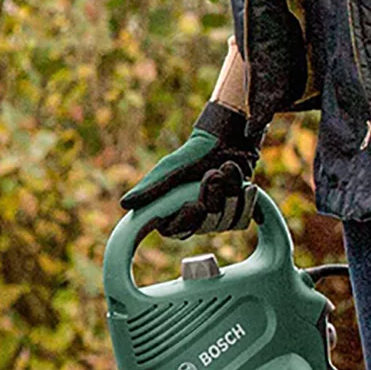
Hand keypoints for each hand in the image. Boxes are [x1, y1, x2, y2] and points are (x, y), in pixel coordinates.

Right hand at [121, 103, 260, 238]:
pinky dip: (245, 199)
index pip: (176, 230)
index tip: (195, 203)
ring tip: (227, 169)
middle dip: (212, 195)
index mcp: (173, 213)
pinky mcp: (236, 215)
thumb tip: (124, 204)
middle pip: (205, 225)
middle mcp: (194, 220)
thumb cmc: (195, 153)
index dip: (187, 219)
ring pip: (225, 221)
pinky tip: (244, 184)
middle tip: (212, 173)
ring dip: (230, 191)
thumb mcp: (170, 169)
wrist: (228, 139)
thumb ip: (151, 187)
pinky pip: (242, 220)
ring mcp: (216, 219)